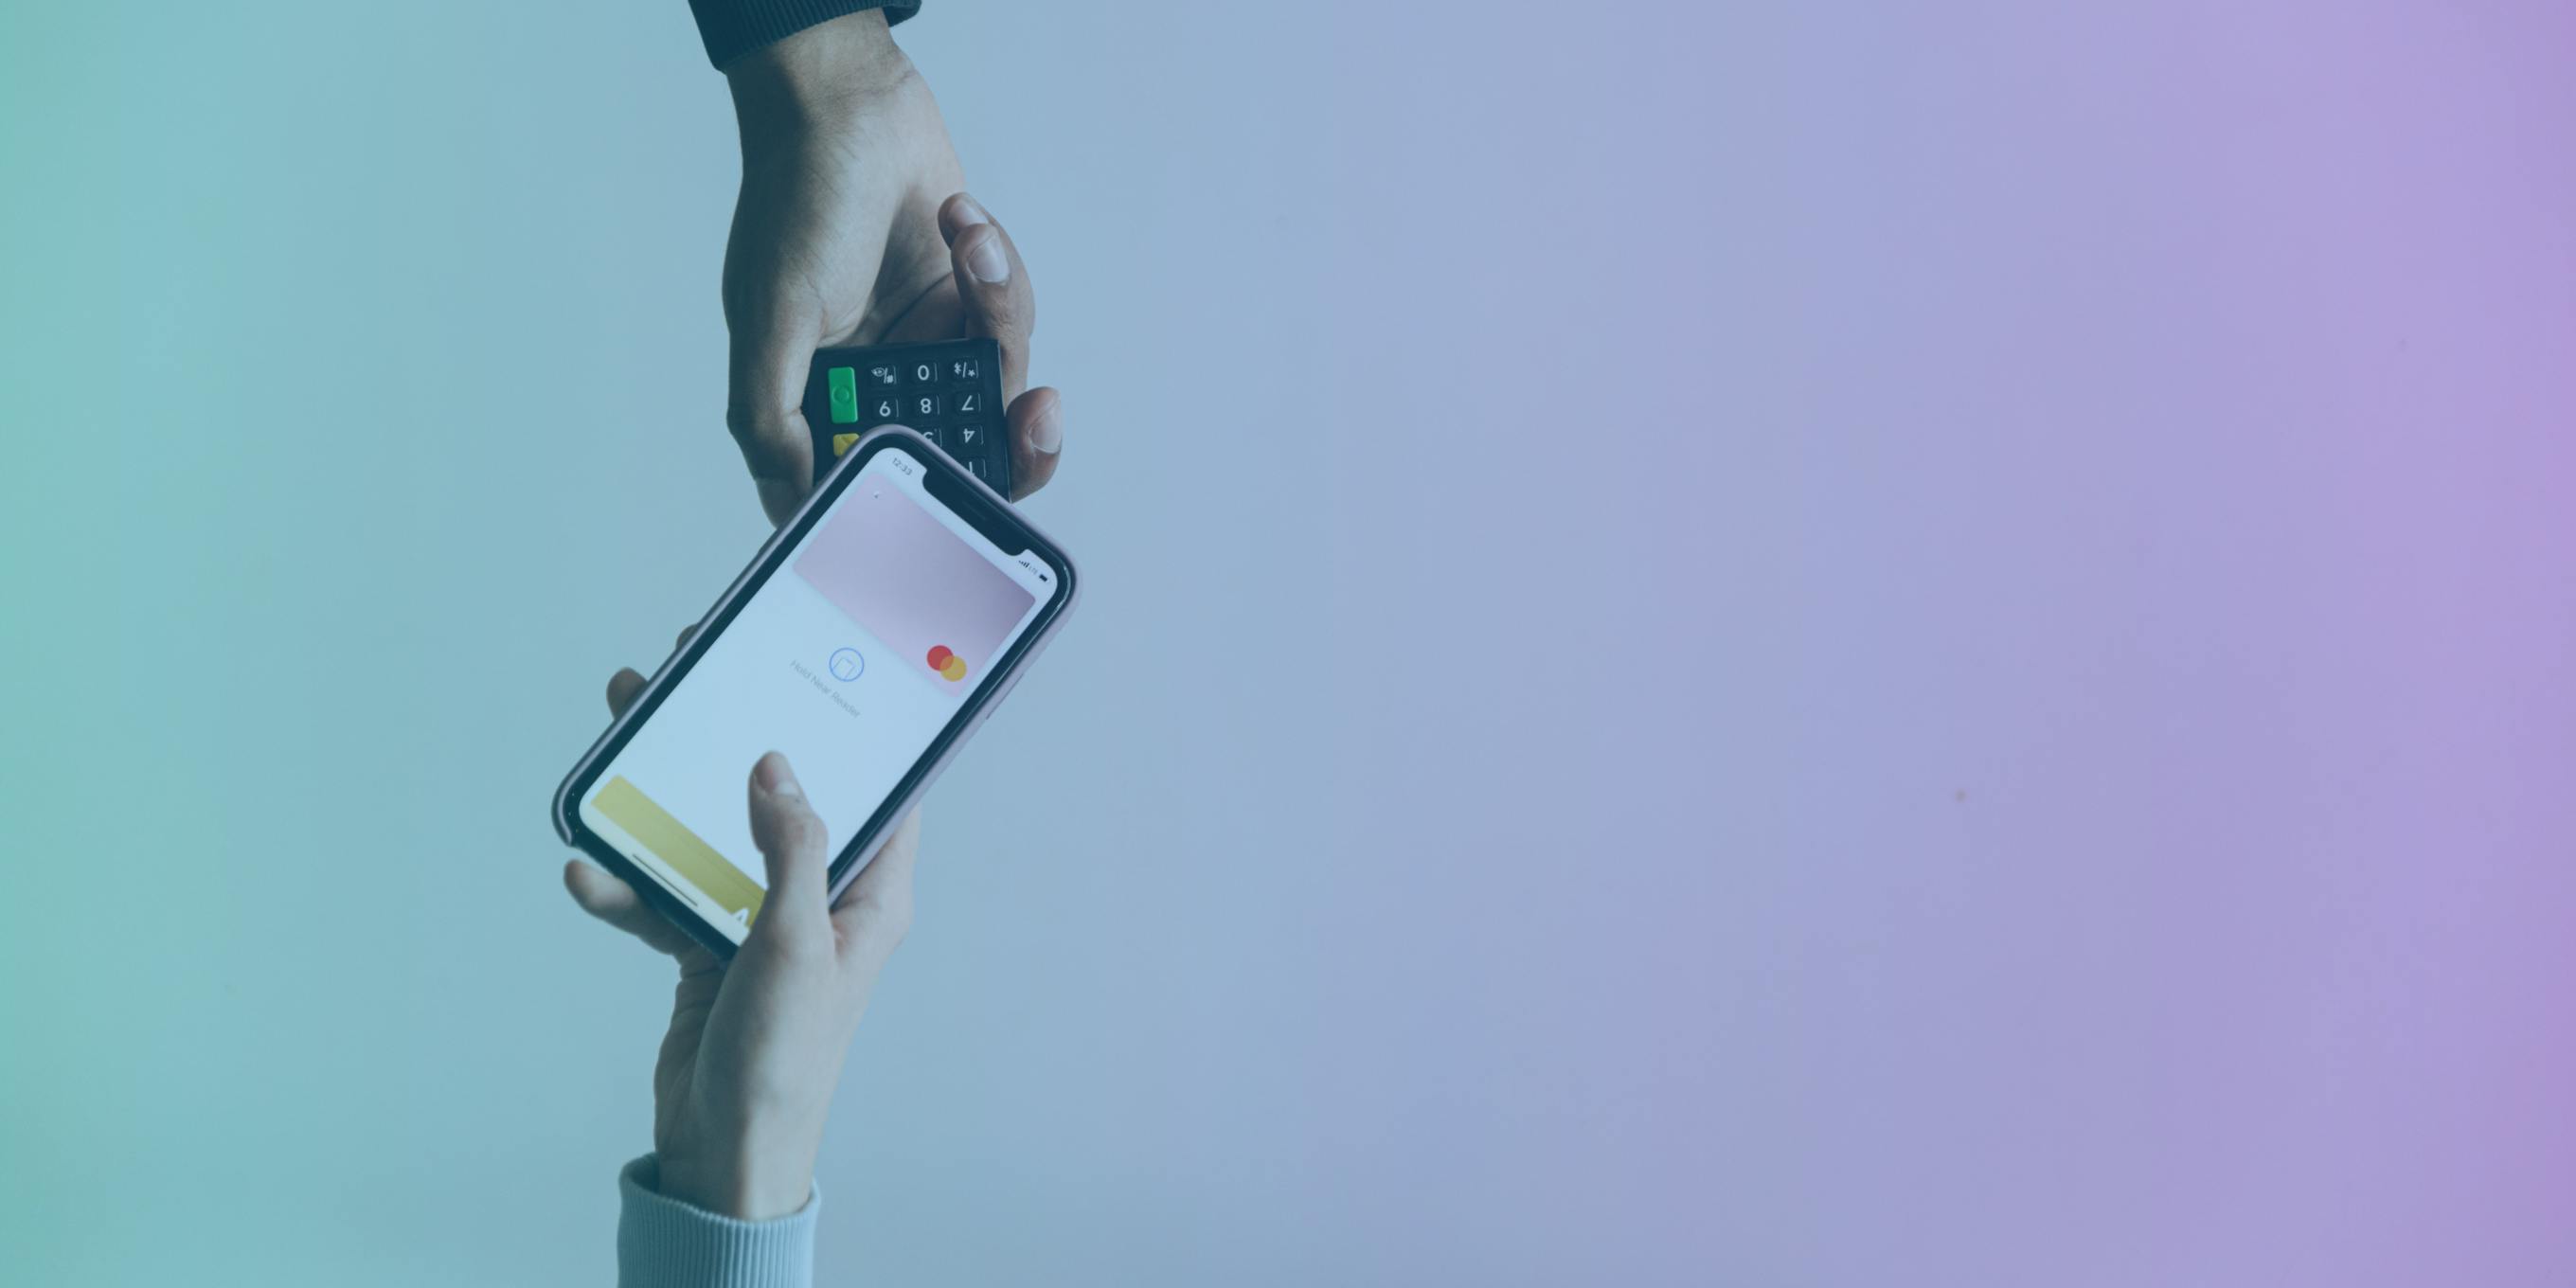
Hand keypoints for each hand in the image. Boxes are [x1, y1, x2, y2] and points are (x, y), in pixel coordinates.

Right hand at [565, 654, 915, 1219]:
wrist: (724, 1154)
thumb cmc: (784, 1064)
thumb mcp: (795, 947)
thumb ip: (791, 852)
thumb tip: (779, 767)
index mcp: (871, 893)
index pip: (882, 788)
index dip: (856, 725)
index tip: (819, 663)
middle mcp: (822, 897)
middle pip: (780, 795)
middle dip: (733, 739)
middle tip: (691, 675)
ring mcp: (762, 919)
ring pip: (712, 833)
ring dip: (664, 796)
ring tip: (624, 734)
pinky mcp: (709, 945)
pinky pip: (665, 895)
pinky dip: (626, 885)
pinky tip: (589, 872)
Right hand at [720, 11, 1064, 522]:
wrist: (849, 105)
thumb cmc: (796, 200)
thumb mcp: (770, 318)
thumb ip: (773, 417)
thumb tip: (792, 501)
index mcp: (821, 401)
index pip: (877, 484)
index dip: (926, 508)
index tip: (972, 500)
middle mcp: (878, 383)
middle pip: (963, 455)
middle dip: (1012, 442)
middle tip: (1037, 418)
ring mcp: (928, 343)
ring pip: (999, 380)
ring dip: (997, 308)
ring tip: (971, 244)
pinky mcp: (970, 300)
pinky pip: (1011, 314)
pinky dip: (995, 267)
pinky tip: (961, 221)